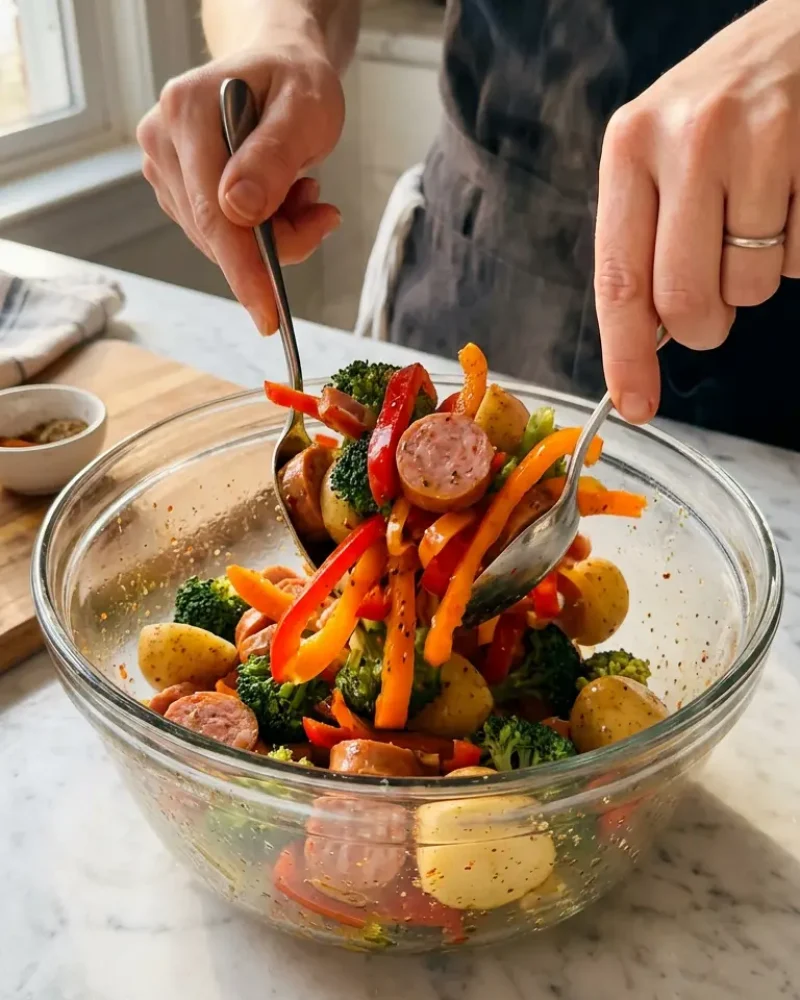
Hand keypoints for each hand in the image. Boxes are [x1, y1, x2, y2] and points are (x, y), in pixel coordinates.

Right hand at [136, 34, 343, 332]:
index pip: (214, 213)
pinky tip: (281, 197)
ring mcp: (163, 166)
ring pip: (221, 240)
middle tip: (322, 215)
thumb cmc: (294, 82)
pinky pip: (220, 234)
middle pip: (218, 232)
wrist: (278, 66)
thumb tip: (239, 210)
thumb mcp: (306, 109)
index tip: (267, 315)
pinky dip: (259, 231)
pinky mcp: (175, 188)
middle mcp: (162, 140)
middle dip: (277, 243)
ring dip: (273, 234)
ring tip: (303, 191)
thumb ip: (274, 156)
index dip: (244, 270)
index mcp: (187, 112)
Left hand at [594, 0, 799, 422]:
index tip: (634, 404)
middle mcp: (688, 141)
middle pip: (687, 301)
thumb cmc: (725, 108)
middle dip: (704, 323)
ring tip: (761, 208)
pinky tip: (793, 191)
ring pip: (753, 286)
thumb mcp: (660, 151)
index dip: (626, 356)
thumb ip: (644, 234)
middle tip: (715, 298)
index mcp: (630, 147)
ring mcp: (760, 142)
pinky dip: (798, 246)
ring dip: (756, 273)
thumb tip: (648, 335)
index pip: (619, 279)